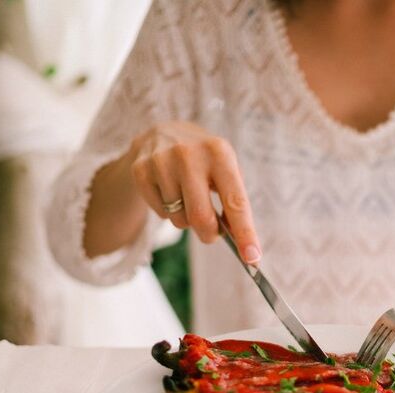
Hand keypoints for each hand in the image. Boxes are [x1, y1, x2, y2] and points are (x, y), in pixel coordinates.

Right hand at [129, 121, 260, 262]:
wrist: (162, 132)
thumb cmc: (204, 159)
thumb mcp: (225, 166)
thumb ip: (233, 200)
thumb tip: (240, 241)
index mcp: (219, 153)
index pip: (235, 201)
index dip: (245, 233)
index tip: (253, 258)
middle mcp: (189, 154)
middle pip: (201, 218)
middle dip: (210, 234)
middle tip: (212, 234)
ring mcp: (161, 162)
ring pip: (180, 219)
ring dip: (188, 220)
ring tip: (188, 198)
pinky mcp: (141, 171)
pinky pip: (160, 214)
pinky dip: (169, 212)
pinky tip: (169, 191)